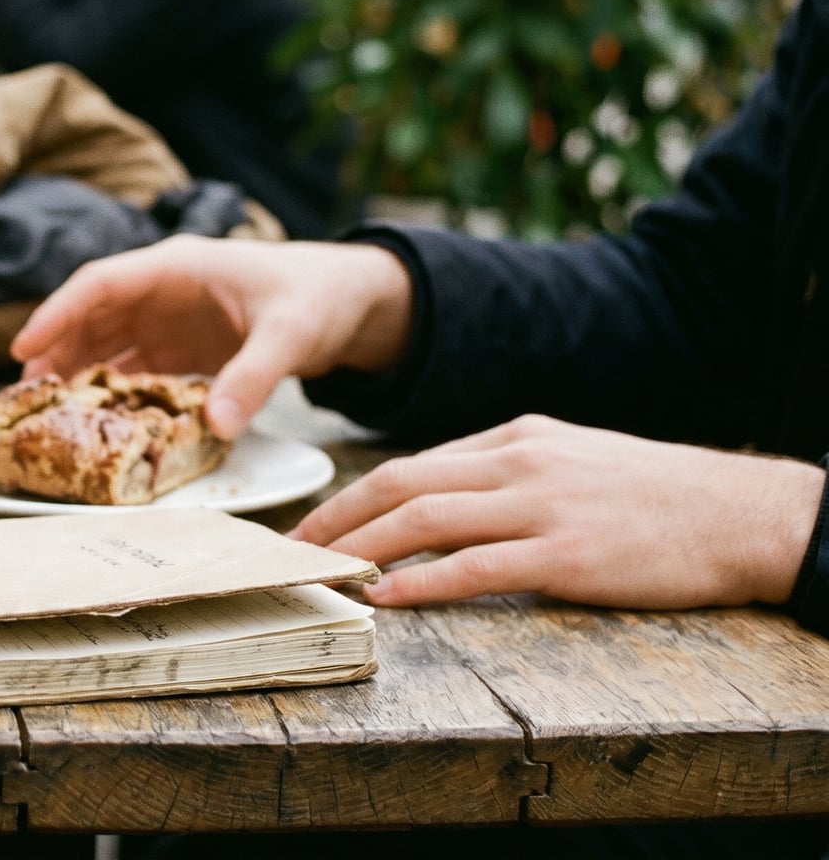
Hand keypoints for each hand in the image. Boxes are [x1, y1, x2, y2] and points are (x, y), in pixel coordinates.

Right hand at [11, 235, 414, 438]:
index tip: (21, 349)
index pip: (100, 285)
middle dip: (53, 350)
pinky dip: (111, 390)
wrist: (356, 302)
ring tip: (43, 411)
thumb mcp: (291, 335)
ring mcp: (170, 318)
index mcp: (177, 267)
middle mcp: (164, 290)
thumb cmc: (320, 299)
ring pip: (106, 342)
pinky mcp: (183, 347)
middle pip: (91, 316)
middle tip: (20, 395)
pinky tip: (94, 419)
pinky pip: (134, 367)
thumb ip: (252, 378)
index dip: (56, 314)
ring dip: (76, 372)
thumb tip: (215, 425)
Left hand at [291, 415, 823, 610]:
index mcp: (516, 437)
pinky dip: (423, 580)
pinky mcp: (567, 554)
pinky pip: (476, 566)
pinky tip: (385, 596)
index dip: (354, 495)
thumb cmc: (658, 495)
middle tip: (287, 548)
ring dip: (360, 547)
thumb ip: (508, 471)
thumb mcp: (573, 459)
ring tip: (318, 573)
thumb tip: (445, 493)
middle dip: (334, 517)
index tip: (314, 524)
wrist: (744, 513)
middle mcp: (518, 463)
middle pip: (399, 481)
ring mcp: (541, 506)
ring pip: (424, 518)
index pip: (413, 462)